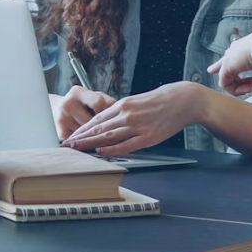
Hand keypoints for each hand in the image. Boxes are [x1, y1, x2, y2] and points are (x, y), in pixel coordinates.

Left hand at [63, 83, 199, 155]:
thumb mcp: (139, 100)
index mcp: (124, 104)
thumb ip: (124, 110)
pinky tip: (102, 152)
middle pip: (98, 127)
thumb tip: (110, 119)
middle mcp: (127, 114)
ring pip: (108, 136)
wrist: (184, 100)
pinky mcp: (148, 136)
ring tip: (77, 148)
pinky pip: (127, 145)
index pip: (97, 118)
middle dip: (81, 136)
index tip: (72, 135)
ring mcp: (137, 126)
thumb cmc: (163, 99)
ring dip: (91, 143)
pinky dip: (113, 149)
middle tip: (67, 144)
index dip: (83, 128)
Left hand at [208, 27, 251, 96]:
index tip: (225, 68)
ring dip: (242, 87)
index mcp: (250, 45)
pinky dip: (238, 90)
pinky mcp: (226, 66)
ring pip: (228, 76)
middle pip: (225, 60)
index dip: (233, 62)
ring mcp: (231, 57)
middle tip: (211, 70)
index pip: (238, 54)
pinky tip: (250, 87)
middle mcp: (239, 50)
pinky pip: (226, 84)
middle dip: (219, 66)